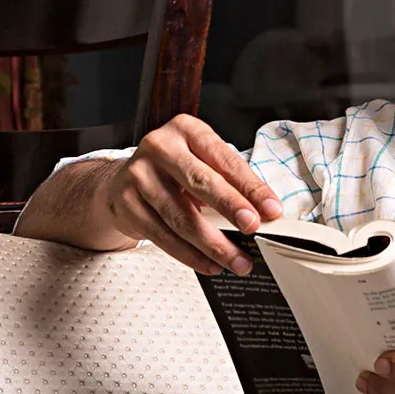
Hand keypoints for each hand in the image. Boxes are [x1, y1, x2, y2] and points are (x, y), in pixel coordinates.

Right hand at [103, 114, 283, 273]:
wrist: (122, 183)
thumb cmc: (172, 173)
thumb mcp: (201, 164)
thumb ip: (229, 183)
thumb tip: (262, 214)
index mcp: (186, 130)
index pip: (225, 160)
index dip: (251, 187)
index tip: (272, 209)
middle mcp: (160, 147)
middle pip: (201, 183)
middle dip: (231, 208)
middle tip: (253, 228)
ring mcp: (139, 175)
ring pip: (182, 217)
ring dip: (214, 244)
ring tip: (236, 260)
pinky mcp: (128, 204)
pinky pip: (164, 236)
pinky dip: (190, 255)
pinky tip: (209, 263)